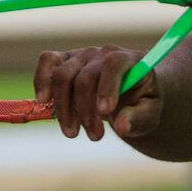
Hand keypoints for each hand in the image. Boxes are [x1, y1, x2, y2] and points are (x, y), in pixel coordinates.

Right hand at [34, 45, 161, 143]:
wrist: (130, 94)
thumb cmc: (141, 103)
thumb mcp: (150, 114)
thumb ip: (138, 119)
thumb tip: (122, 127)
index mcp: (130, 60)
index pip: (114, 65)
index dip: (107, 87)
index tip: (104, 113)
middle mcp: (104, 53)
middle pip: (85, 78)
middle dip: (85, 111)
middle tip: (95, 137)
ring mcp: (82, 55)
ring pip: (62, 76)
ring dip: (64, 108)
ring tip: (72, 133)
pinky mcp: (65, 60)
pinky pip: (47, 61)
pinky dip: (41, 81)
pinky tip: (43, 102)